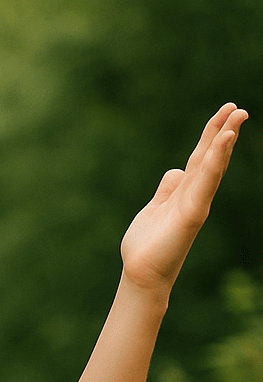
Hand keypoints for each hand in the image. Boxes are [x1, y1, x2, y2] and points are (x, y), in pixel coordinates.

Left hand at [120, 103, 247, 297]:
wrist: (141, 273)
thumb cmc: (147, 245)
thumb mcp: (155, 208)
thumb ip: (167, 190)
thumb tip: (176, 171)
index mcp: (183, 193)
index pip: (200, 159)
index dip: (211, 136)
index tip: (224, 113)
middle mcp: (193, 196)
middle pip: (210, 157)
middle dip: (223, 131)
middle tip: (238, 108)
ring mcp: (195, 204)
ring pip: (212, 166)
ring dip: (224, 140)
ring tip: (238, 116)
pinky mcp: (192, 213)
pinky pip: (206, 182)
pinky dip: (216, 161)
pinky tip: (224, 141)